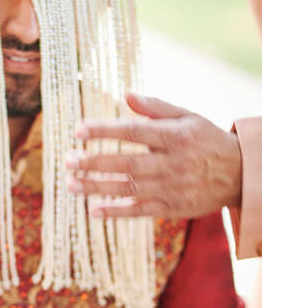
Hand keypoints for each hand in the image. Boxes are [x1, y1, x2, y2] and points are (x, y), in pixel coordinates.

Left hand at [67, 92, 241, 218]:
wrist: (239, 175)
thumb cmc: (206, 140)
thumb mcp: (187, 117)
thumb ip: (156, 107)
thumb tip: (125, 94)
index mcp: (175, 137)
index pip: (133, 132)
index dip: (104, 131)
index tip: (78, 130)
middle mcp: (172, 163)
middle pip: (126, 164)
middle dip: (93, 163)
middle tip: (67, 160)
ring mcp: (171, 188)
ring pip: (128, 189)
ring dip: (97, 188)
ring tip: (70, 184)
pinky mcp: (172, 208)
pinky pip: (139, 212)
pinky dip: (116, 212)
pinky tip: (93, 210)